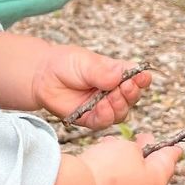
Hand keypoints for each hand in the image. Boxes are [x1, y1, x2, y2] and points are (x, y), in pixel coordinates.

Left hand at [31, 44, 151, 127]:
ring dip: (119, 106)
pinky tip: (101, 107)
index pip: (137, 78)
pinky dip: (105, 115)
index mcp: (117, 74)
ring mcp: (104, 106)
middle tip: (124, 86)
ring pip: (121, 112)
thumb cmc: (65, 64)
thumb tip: (122, 75)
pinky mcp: (91, 118)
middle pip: (132, 97)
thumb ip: (102, 70)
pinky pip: (103, 122)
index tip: (142, 77)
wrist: (42, 77)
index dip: (142, 79)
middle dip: (130, 93)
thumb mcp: (85, 62)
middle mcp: (114, 91)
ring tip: (110, 97)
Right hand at [80, 133, 182, 184]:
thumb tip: (134, 157)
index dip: (170, 150)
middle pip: (150, 173)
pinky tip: (98, 167)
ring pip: (132, 183)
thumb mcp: (126, 148)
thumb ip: (136, 150)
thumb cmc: (106, 170)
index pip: (169, 161)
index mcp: (158, 181)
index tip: (175, 147)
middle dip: (143, 155)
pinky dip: (111, 180)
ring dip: (124, 165)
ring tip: (109, 148)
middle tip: (139, 141)